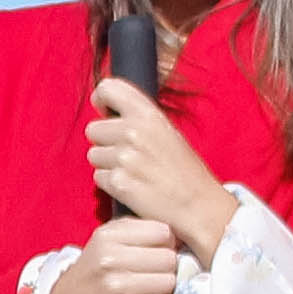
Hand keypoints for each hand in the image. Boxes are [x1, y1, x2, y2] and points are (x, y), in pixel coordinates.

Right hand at [45, 215, 181, 293]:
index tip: (157, 252)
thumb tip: (175, 235)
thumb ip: (136, 230)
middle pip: (168, 258)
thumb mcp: (104, 241)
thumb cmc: (92, 272)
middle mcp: (109, 257)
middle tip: (155, 274)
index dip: (167, 243)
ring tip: (150, 289)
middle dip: (168, 268)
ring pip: (168, 282)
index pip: (163, 232)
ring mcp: (112, 285)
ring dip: (164, 288)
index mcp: (108, 235)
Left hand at [83, 77, 233, 257]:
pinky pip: (98, 177)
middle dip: (105, 142)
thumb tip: (108, 111)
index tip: (106, 111)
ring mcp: (125, 157)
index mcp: (149, 115)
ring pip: (94, 155)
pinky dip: (111, 184)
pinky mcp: (118, 182)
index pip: (108, 88)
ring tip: (135, 172)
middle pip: (93, 129)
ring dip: (108, 165)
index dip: (102, 99)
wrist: (199, 205)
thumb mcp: (167, 132)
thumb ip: (139, 119)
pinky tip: (133, 187)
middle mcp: (134, 131)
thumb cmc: (184, 170)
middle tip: (129, 155)